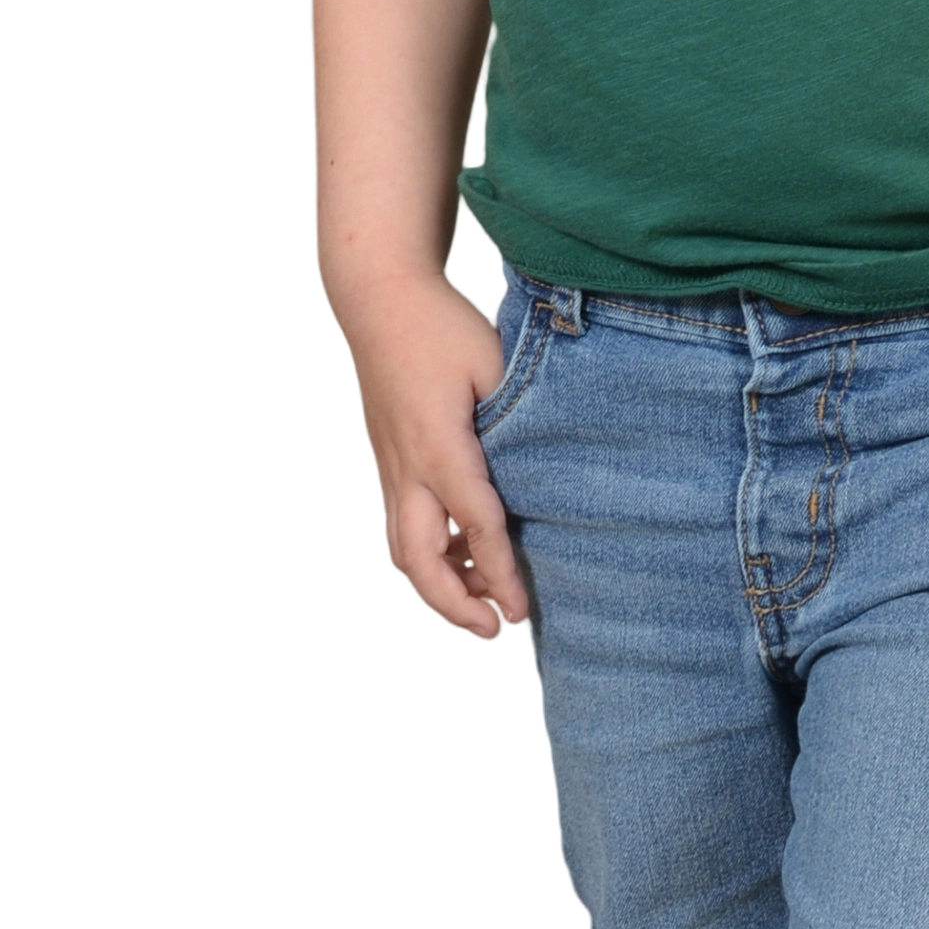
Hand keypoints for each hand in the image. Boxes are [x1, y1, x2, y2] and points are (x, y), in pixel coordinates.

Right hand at [334, 275, 529, 640]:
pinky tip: (466, 562)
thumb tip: (548, 466)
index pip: (475, 524)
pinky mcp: (389, 462)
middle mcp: (406, 467)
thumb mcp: (494, 362)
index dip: (501, 573)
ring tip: (485, 608)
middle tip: (495, 629)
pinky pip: (405, 526)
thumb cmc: (441, 326)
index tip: (523, 610)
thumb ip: (518, 418)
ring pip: (405, 550)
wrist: (380, 299)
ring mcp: (391, 467)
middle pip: (419, 559)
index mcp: (438, 446)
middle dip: (454, 604)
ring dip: (442, 586)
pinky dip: (433, 555)